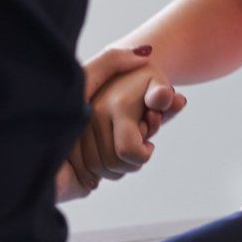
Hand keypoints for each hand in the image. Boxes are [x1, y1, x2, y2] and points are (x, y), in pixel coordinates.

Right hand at [76, 60, 188, 185]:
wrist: (121, 71)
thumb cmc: (146, 84)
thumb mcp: (159, 84)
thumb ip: (165, 95)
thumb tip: (172, 99)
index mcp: (118, 105)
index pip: (128, 150)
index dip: (143, 155)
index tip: (149, 144)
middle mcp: (94, 115)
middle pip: (112, 165)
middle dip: (131, 163)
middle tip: (138, 147)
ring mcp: (78, 125)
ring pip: (96, 169)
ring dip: (115, 168)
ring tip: (125, 148)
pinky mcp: (69, 133)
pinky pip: (81, 166)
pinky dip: (98, 169)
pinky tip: (110, 158)